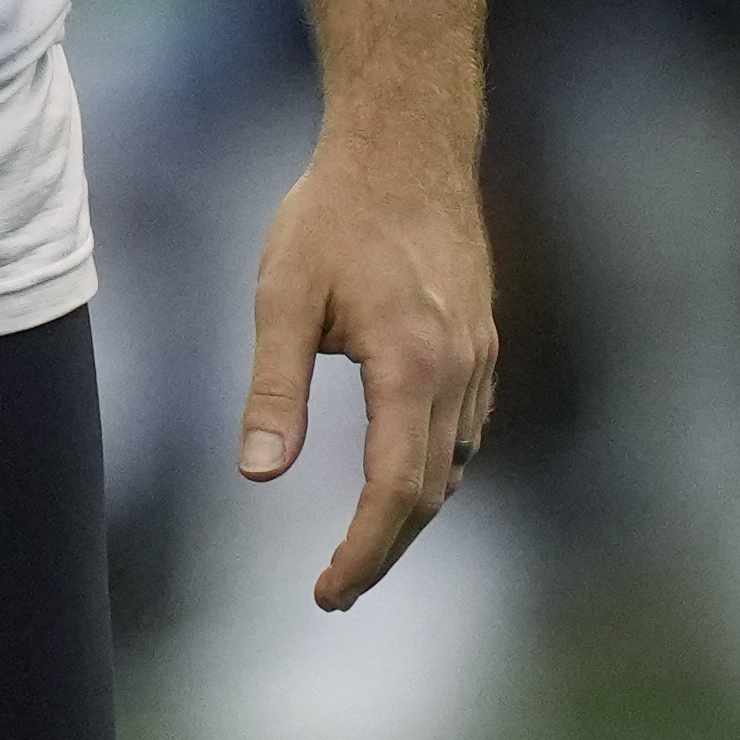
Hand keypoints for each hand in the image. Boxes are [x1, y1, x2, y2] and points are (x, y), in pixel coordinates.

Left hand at [241, 133, 496, 610]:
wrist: (406, 146)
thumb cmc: (334, 214)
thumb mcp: (283, 296)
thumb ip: (274, 389)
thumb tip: (258, 474)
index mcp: (411, 365)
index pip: (396, 491)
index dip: (364, 551)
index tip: (326, 592)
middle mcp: (459, 371)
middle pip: (429, 491)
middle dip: (384, 549)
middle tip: (334, 590)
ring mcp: (479, 357)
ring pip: (451, 464)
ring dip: (410, 514)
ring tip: (359, 548)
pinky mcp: (481, 343)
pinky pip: (463, 429)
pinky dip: (432, 468)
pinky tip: (399, 476)